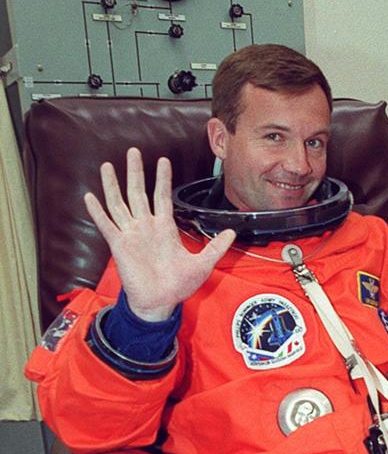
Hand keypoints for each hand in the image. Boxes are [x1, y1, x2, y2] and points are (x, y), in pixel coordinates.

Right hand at [83, 147, 235, 320]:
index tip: (163, 160)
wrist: (161, 303)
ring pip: (119, 203)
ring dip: (113, 184)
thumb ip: (216, 247)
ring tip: (108, 165)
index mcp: (165, 228)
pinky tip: (89, 196)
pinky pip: (106, 225)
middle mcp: (146, 226)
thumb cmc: (178, 285)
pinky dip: (97, 211)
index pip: (162, 196)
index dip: (162, 178)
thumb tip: (232, 232)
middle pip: (138, 192)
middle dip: (136, 172)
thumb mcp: (203, 264)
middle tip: (132, 151)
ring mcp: (131, 234)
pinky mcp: (118, 245)